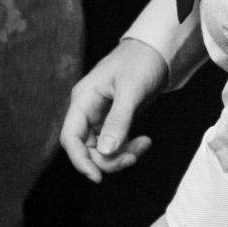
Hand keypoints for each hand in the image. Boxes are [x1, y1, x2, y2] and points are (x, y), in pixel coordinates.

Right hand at [59, 38, 163, 182]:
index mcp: (83, 99)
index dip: (80, 160)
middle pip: (86, 149)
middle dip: (108, 159)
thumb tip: (105, 151)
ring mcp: (100, 116)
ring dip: (121, 155)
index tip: (97, 177)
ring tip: (144, 145)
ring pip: (101, 149)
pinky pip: (114, 144)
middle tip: (134, 157)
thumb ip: (118, 120)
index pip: (70, 137)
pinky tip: (144, 142)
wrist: (157, 49)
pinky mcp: (114, 120)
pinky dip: (127, 148)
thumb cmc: (141, 61)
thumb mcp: (131, 89)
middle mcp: (88, 110)